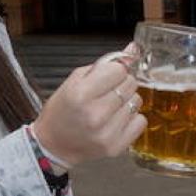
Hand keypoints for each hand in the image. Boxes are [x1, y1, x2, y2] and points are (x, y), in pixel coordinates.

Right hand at [32, 45, 143, 167]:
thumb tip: (132, 49)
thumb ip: (103, 65)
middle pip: (130, 84)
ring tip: (109, 108)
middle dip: (121, 84)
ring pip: (137, 101)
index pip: (118, 70)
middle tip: (106, 93)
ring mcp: (107, 132)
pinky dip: (132, 118)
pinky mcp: (116, 146)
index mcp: (81, 94)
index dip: (114, 71)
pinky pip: (141, 121)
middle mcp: (95, 114)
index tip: (106, 77)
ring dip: (126, 101)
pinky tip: (116, 120)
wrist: (54, 145)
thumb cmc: (62, 111)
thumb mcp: (74, 81)